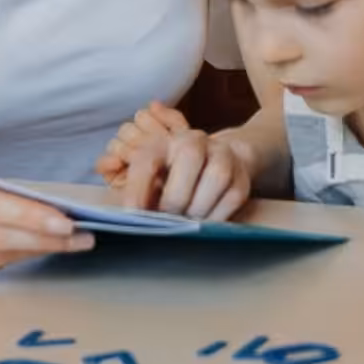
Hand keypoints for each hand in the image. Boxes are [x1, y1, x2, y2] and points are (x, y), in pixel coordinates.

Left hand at [95, 101, 252, 220]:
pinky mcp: (241, 178)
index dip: (138, 187)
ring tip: (185, 221)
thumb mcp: (152, 177)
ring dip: (197, 208)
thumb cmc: (175, 175)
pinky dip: (215, 216)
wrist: (222, 160)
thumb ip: (136, 190)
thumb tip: (122, 215)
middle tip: (166, 219)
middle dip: (174, 199)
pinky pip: (231, 199)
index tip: (132, 214)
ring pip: (214, 179)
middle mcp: (194, 141)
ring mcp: (222, 157)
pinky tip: (203, 221)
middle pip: (189, 161)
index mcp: (163, 142)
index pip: (148, 159)